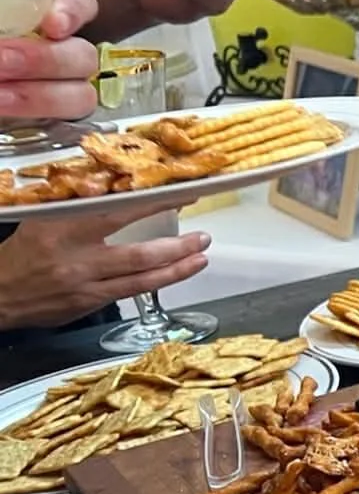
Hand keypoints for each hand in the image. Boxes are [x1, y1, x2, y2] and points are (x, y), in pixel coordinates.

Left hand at [0, 0, 98, 122]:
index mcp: (41, 9)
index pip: (79, 3)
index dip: (73, 13)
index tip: (51, 24)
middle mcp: (54, 46)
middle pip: (82, 55)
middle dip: (42, 60)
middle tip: (1, 60)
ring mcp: (50, 83)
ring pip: (78, 94)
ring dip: (37, 95)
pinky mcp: (37, 112)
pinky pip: (53, 120)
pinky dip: (24, 111)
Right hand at [0, 203, 209, 330]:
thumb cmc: (20, 254)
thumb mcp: (42, 221)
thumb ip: (78, 208)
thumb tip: (114, 189)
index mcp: (62, 230)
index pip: (117, 213)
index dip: (153, 205)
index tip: (180, 196)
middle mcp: (77, 259)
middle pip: (139, 254)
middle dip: (178, 247)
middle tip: (202, 237)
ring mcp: (85, 286)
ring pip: (142, 280)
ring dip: (177, 269)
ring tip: (200, 258)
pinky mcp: (88, 305)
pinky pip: (130, 294)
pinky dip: (156, 284)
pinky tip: (173, 275)